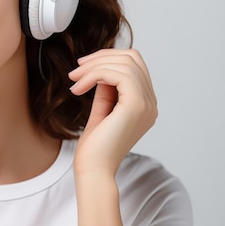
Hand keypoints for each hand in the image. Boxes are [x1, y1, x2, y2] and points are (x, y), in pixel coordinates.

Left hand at [68, 49, 157, 175]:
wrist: (93, 169)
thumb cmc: (95, 146)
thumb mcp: (101, 110)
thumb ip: (106, 90)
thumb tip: (101, 67)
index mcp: (145, 104)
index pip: (134, 64)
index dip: (107, 58)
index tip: (82, 67)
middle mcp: (151, 103)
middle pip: (132, 58)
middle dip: (101, 57)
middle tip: (76, 70)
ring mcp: (146, 104)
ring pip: (124, 63)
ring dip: (93, 67)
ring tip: (74, 80)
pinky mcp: (136, 105)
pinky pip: (118, 74)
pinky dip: (94, 75)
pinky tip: (78, 88)